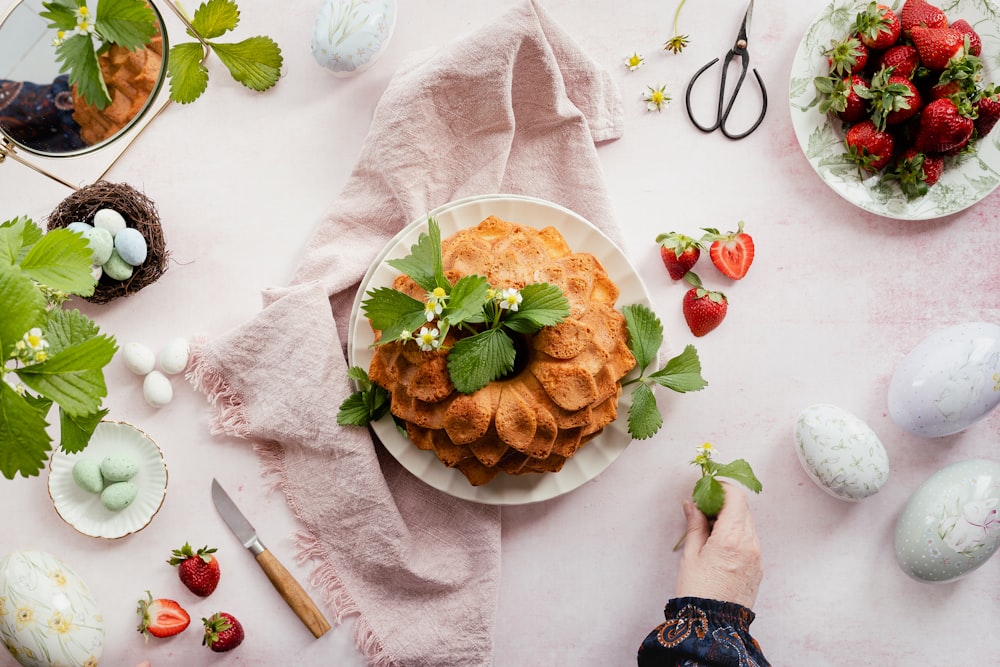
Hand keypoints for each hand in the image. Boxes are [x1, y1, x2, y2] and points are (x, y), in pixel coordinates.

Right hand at [674, 482, 761, 608]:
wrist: (714, 625)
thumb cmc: (697, 591)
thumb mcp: (691, 554)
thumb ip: (695, 524)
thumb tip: (692, 505)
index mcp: (731, 537)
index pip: (735, 498)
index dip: (722, 488)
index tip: (708, 488)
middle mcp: (749, 543)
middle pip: (743, 509)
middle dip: (725, 502)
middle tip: (704, 506)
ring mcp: (757, 556)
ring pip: (748, 524)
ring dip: (732, 517)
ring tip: (710, 526)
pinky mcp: (759, 567)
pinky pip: (750, 540)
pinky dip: (738, 533)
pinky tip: (720, 542)